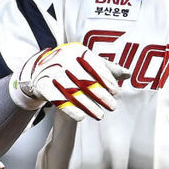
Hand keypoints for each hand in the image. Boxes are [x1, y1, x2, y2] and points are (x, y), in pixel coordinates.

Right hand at [10, 42, 130, 121]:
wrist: (40, 71)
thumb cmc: (71, 66)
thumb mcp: (88, 64)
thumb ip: (108, 69)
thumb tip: (128, 74)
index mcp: (77, 51)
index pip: (95, 65)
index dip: (106, 79)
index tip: (116, 92)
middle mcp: (63, 58)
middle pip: (85, 80)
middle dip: (101, 95)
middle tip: (113, 107)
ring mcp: (52, 71)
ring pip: (73, 91)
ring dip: (88, 105)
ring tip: (100, 116)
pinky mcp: (42, 84)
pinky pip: (58, 99)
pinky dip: (70, 108)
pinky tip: (81, 117)